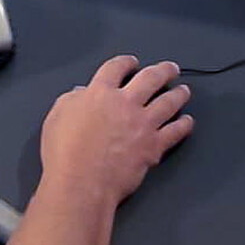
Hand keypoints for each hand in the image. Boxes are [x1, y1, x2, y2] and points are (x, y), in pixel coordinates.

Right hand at [34, 55, 195, 213]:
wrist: (82, 182)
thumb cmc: (64, 153)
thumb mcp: (57, 116)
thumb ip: (72, 100)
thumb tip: (81, 94)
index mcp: (100, 93)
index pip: (116, 68)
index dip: (125, 62)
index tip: (132, 62)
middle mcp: (126, 103)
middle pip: (150, 79)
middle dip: (163, 71)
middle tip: (171, 69)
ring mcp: (143, 124)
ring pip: (168, 102)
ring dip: (178, 94)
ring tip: (184, 91)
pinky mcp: (153, 146)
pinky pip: (175, 132)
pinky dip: (184, 125)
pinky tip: (187, 122)